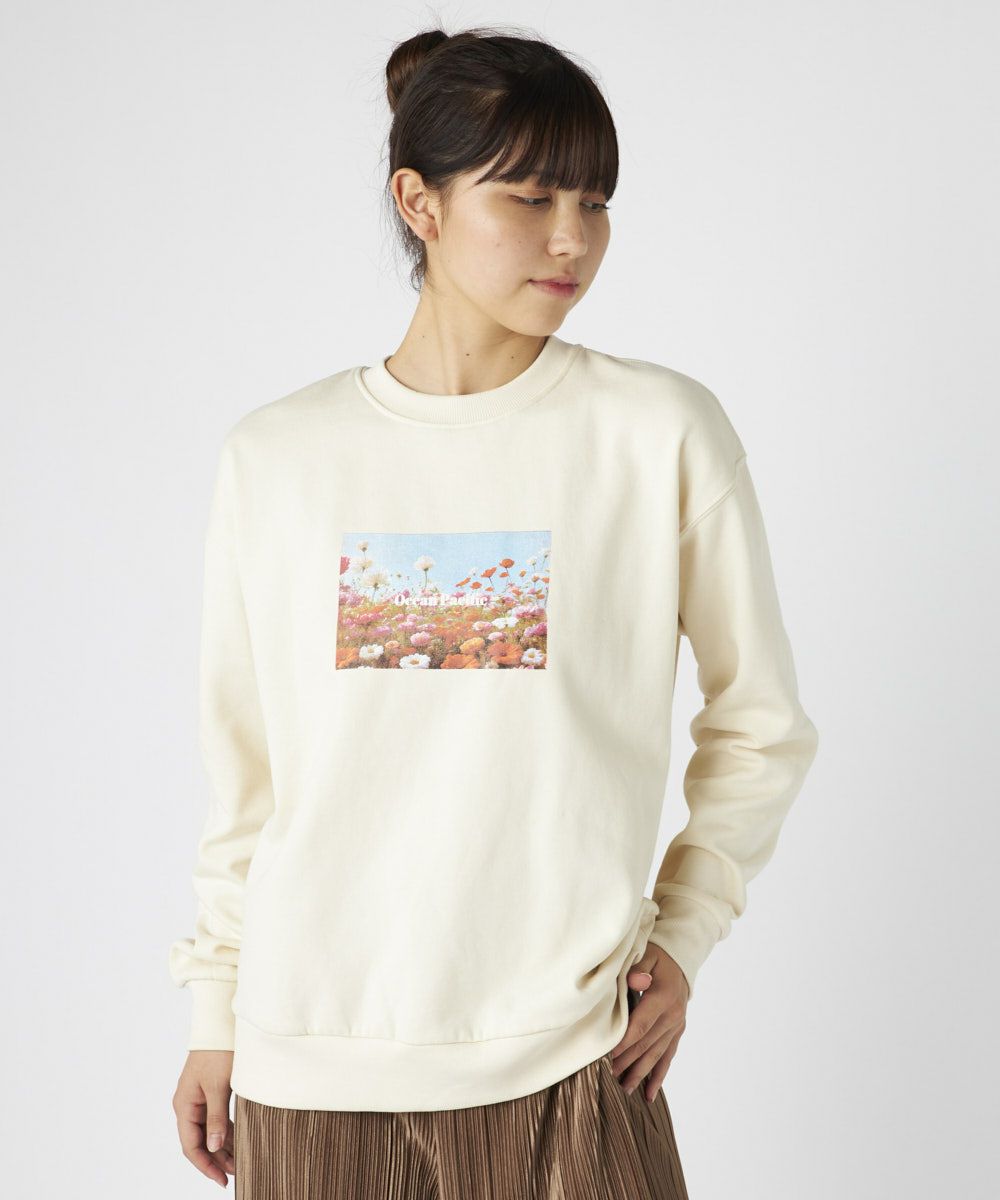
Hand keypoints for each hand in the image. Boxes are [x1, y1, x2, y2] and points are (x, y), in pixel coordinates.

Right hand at [173, 1050, 235, 1187]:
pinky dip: (225, 1131)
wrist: (220, 1024)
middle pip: (199, 1141)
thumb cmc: (218, 1051)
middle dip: (216, 1159)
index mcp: (184, 1105)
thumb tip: (215, 1147)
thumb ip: (216, 1118)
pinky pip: (215, 1119)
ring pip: (208, 1131)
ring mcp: (198, 1098)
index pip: (191, 1145)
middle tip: (235, 1174)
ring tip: (240, 1161)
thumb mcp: (219, 1086)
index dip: (206, 1165)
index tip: (221, 1180)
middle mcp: (188, 1104)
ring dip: (222, 1146)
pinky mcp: (210, 1092)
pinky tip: (238, 1140)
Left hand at [609, 943, 689, 1101]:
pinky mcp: (677, 1032)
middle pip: (647, 1043)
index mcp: (663, 996)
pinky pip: (668, 1057)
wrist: (680, 960)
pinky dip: (658, 1076)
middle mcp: (673, 1015)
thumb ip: (638, 969)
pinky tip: (649, 1093)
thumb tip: (638, 980)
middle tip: (609, 1076)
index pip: (641, 1024)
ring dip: (641, 1073)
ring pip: (657, 1054)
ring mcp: (677, 1025)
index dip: (625, 1042)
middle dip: (628, 1061)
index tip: (609, 1056)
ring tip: (625, 1089)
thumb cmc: (656, 957)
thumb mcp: (647, 955)